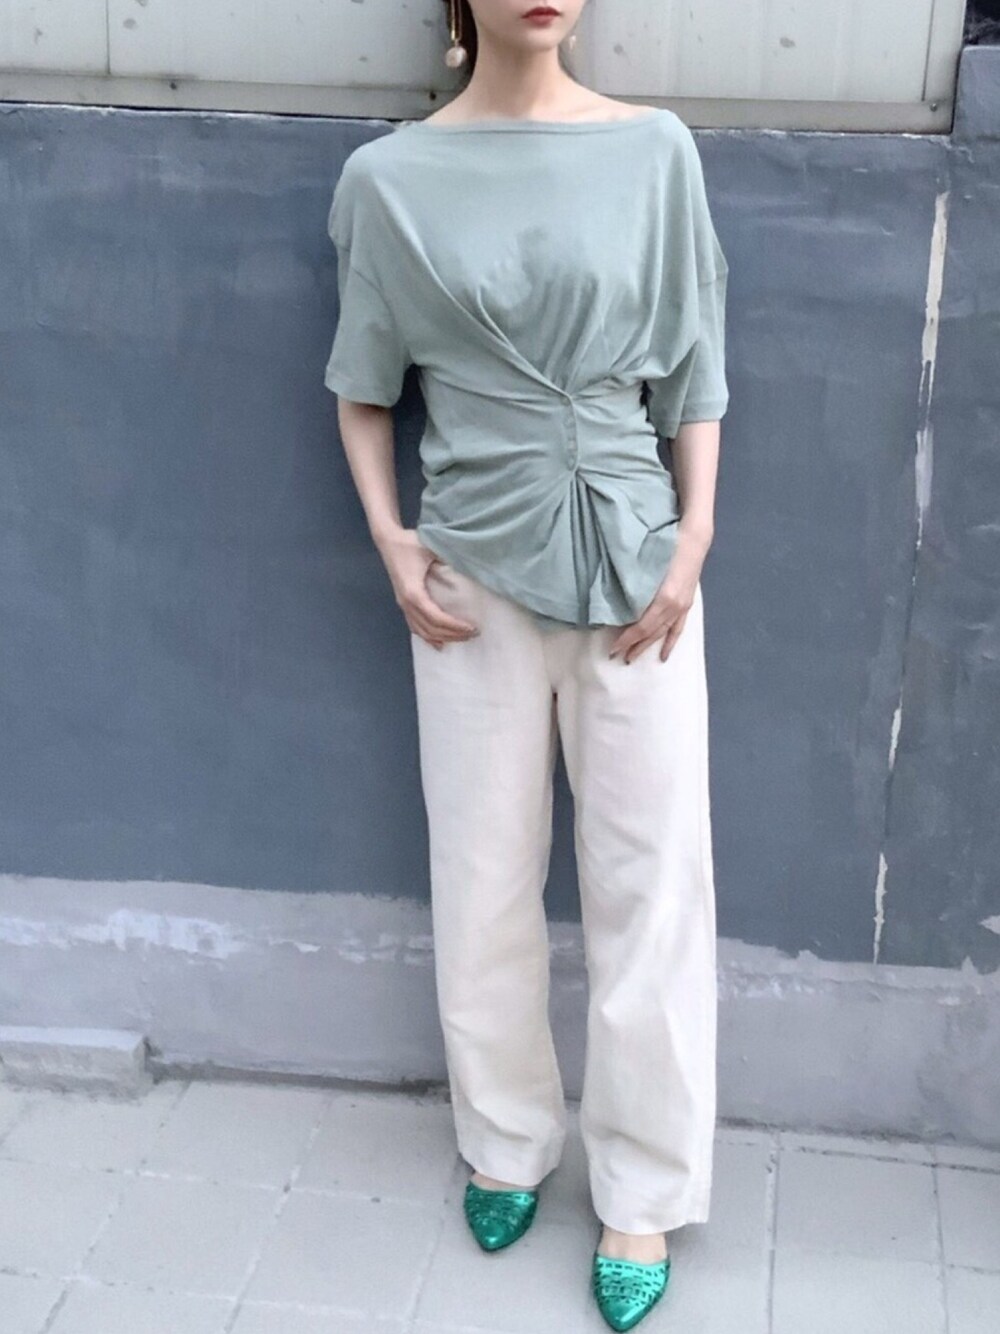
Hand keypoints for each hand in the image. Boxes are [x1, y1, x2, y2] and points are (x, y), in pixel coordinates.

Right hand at [376, 528, 479, 649]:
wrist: (388, 541)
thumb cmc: (410, 543)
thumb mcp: (431, 548)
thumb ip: (448, 557)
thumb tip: (469, 567)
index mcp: (414, 593)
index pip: (437, 618)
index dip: (454, 626)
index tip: (472, 627)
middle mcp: (407, 603)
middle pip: (431, 628)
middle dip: (453, 634)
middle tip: (473, 634)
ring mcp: (403, 605)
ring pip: (422, 631)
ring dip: (443, 637)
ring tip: (462, 639)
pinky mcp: (403, 604)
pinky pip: (415, 627)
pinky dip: (428, 637)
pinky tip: (439, 644)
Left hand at [608, 526, 709, 664]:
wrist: (694, 538)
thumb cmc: (667, 544)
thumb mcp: (647, 565)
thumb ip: (635, 587)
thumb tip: (616, 605)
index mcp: (664, 598)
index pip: (642, 626)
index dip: (627, 639)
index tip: (612, 648)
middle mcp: (675, 607)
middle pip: (651, 633)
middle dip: (634, 646)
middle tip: (616, 656)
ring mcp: (683, 607)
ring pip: (663, 633)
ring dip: (648, 646)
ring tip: (632, 657)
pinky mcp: (687, 604)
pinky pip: (678, 629)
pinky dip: (670, 642)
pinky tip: (664, 655)